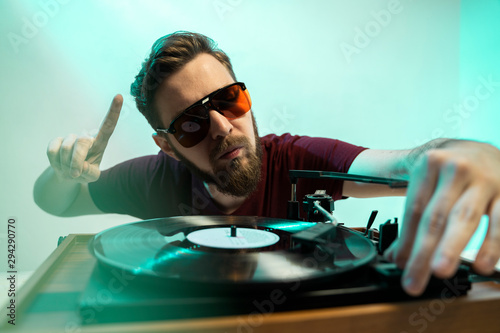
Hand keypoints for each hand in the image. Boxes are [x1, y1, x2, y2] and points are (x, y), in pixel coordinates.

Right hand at [46, 95, 122, 182]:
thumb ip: (89, 173)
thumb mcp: (92, 176)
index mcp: (100, 143)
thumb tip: (78, 167)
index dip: (114, 112)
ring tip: (69, 170)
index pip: (108, 126)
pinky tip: (59, 165)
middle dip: (76, 160)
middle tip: (75, 173)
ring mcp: (70, 138)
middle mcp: (86, 137)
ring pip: (66, 148)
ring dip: (66, 165)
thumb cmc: (85, 172)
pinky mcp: (56, 141)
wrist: (68, 174)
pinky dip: (55, 163)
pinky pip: (53, 151)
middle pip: (82, 142)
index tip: (119, 96)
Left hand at [384, 140, 499, 294]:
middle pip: (436, 216)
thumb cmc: (446, 171)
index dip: (406, 239)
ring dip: (453, 248)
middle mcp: (456, 170)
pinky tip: (482, 264)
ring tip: (441, 271)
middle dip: (423, 251)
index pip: (415, 208)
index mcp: (430, 164)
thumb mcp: (424, 179)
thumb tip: (397, 255)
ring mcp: (484, 181)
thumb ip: (412, 215)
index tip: (399, 263)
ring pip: (466, 218)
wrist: (480, 149)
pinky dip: (492, 245)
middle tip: (414, 278)